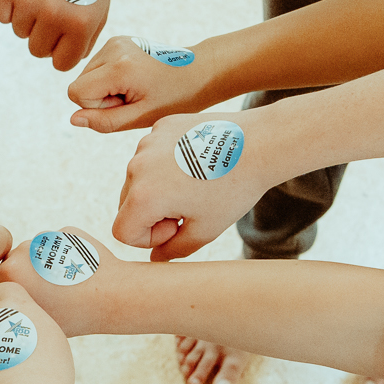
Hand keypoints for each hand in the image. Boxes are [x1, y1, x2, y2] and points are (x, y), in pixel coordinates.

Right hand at [0, 0, 110, 70]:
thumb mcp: (99, 7)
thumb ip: (84, 40)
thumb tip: (64, 60)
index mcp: (80, 25)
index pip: (61, 64)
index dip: (61, 51)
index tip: (63, 36)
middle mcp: (54, 16)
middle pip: (37, 51)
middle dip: (44, 35)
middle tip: (53, 9)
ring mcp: (28, 1)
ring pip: (19, 32)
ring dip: (28, 18)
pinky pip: (2, 15)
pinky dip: (11, 6)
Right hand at [0, 225, 122, 336]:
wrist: (112, 296)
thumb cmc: (72, 316)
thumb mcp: (33, 319)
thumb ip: (12, 304)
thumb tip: (3, 300)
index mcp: (9, 273)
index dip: (5, 289)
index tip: (21, 299)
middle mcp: (23, 250)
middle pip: (14, 261)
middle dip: (25, 274)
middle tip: (45, 292)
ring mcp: (46, 237)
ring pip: (37, 251)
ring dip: (44, 263)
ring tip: (65, 283)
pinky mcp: (67, 231)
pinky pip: (59, 243)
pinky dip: (65, 255)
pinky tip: (77, 272)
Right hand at [68, 35, 217, 132]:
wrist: (198, 72)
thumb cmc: (175, 98)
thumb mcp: (141, 117)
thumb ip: (104, 121)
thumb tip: (74, 119)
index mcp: (119, 67)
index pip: (76, 93)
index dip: (96, 106)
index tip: (124, 104)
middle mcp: (113, 48)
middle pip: (79, 83)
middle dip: (100, 97)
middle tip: (133, 97)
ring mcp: (115, 41)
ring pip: (87, 75)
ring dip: (105, 88)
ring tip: (136, 88)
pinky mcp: (117, 40)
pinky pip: (97, 67)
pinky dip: (110, 78)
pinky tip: (134, 79)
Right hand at [112, 110, 270, 260]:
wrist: (260, 144)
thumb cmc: (234, 190)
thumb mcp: (204, 230)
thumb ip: (172, 250)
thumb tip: (154, 257)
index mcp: (143, 196)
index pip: (123, 232)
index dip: (149, 238)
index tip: (178, 227)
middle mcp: (136, 167)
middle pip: (127, 204)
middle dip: (152, 213)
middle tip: (190, 208)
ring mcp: (147, 142)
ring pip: (140, 178)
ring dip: (159, 188)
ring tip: (196, 184)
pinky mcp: (161, 126)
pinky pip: (152, 154)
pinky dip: (168, 163)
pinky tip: (197, 163)